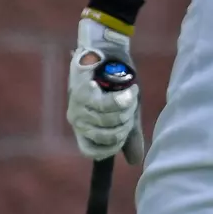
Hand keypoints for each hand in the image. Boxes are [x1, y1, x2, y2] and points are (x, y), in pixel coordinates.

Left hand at [66, 13, 143, 163]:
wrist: (111, 51)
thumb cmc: (117, 82)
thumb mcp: (125, 113)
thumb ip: (128, 136)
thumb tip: (136, 162)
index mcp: (84, 127)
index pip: (92, 151)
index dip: (111, 146)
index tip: (124, 132)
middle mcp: (76, 119)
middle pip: (106, 135)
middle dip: (125, 121)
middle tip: (129, 104)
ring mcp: (77, 105)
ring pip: (108, 120)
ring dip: (126, 106)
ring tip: (128, 92)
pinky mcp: (82, 91)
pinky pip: (106, 105)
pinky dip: (121, 98)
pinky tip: (125, 89)